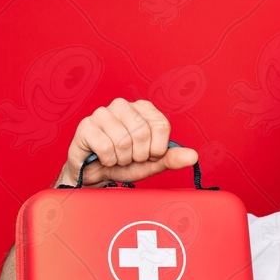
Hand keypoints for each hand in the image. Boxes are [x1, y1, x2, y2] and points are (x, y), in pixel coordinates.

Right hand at [57, 98, 198, 186]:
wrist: (96, 174)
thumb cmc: (125, 164)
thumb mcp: (153, 163)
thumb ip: (172, 158)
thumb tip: (193, 156)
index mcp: (143, 109)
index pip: (161, 125)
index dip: (157, 148)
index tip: (148, 155)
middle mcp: (123, 105)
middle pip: (142, 133)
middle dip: (139, 155)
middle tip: (130, 157)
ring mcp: (103, 113)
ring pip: (123, 141)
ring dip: (122, 159)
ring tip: (117, 157)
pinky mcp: (87, 125)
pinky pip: (106, 147)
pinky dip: (108, 160)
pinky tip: (103, 157)